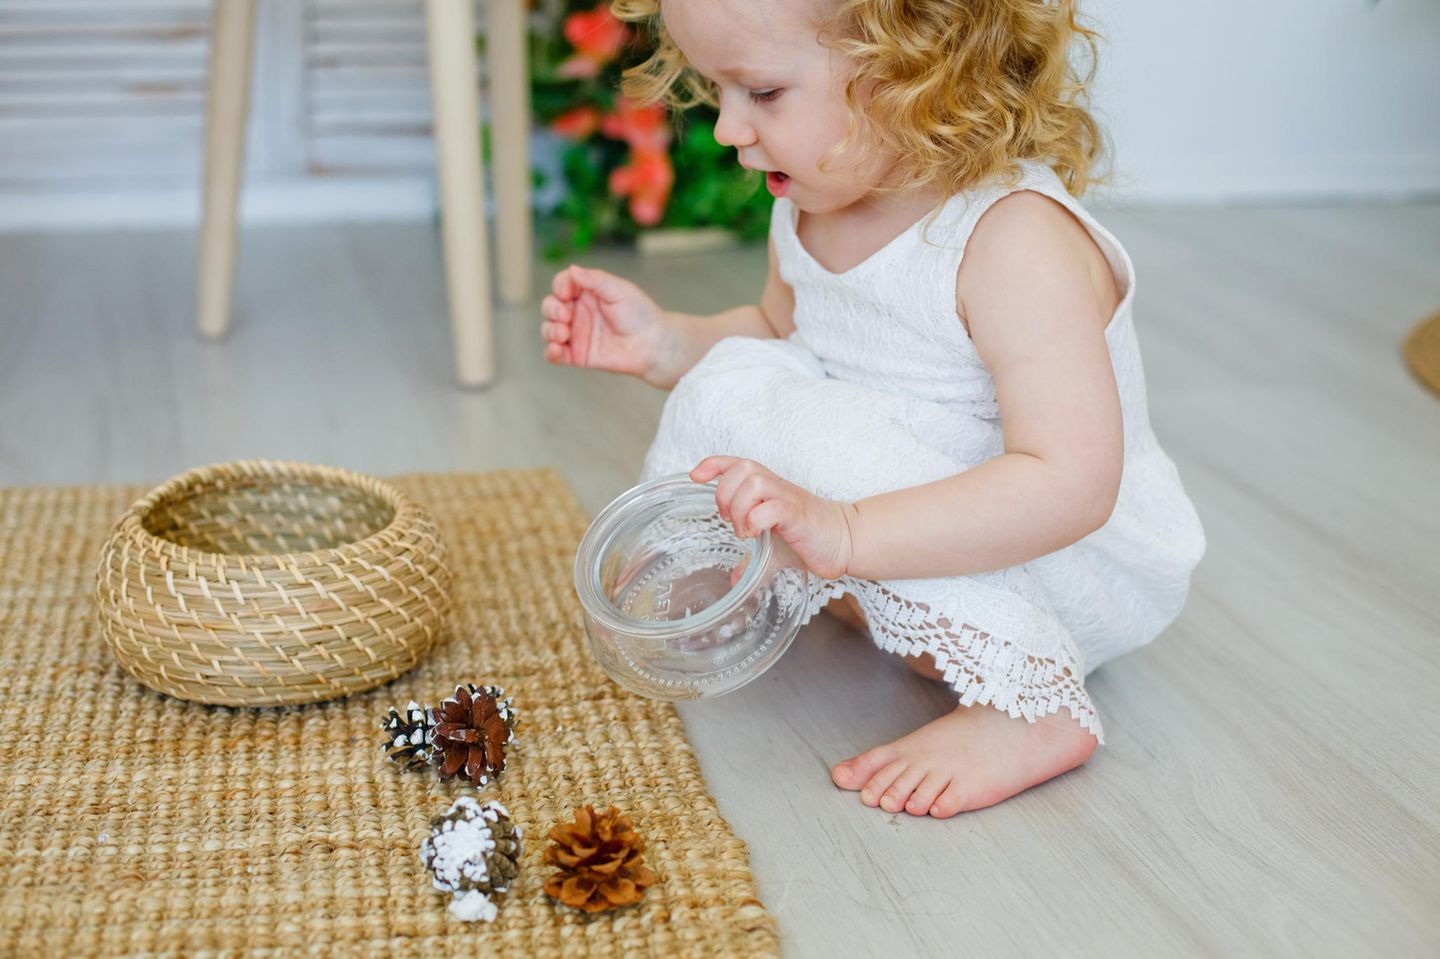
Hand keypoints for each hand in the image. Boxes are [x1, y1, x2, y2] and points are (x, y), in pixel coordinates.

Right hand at [541, 264, 672, 383]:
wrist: (652, 344)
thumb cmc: (640, 314)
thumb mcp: (618, 290)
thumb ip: (595, 279)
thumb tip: (572, 268)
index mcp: (587, 292)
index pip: (562, 284)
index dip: (560, 286)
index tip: (566, 293)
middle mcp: (578, 312)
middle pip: (550, 306)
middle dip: (552, 309)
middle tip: (566, 316)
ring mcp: (576, 333)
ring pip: (549, 329)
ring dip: (550, 330)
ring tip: (564, 333)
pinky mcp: (577, 354)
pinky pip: (556, 354)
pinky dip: (551, 352)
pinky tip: (557, 349)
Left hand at [691, 457, 856, 579]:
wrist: (844, 540)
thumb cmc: (808, 538)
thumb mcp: (772, 548)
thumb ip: (752, 558)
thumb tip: (734, 578)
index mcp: (768, 488)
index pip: (736, 462)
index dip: (713, 464)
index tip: (695, 476)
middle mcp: (776, 487)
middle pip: (742, 468)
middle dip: (725, 492)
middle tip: (727, 519)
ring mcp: (787, 498)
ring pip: (754, 483)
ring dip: (740, 507)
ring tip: (744, 531)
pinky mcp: (797, 515)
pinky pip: (771, 507)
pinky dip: (756, 520)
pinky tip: (757, 535)